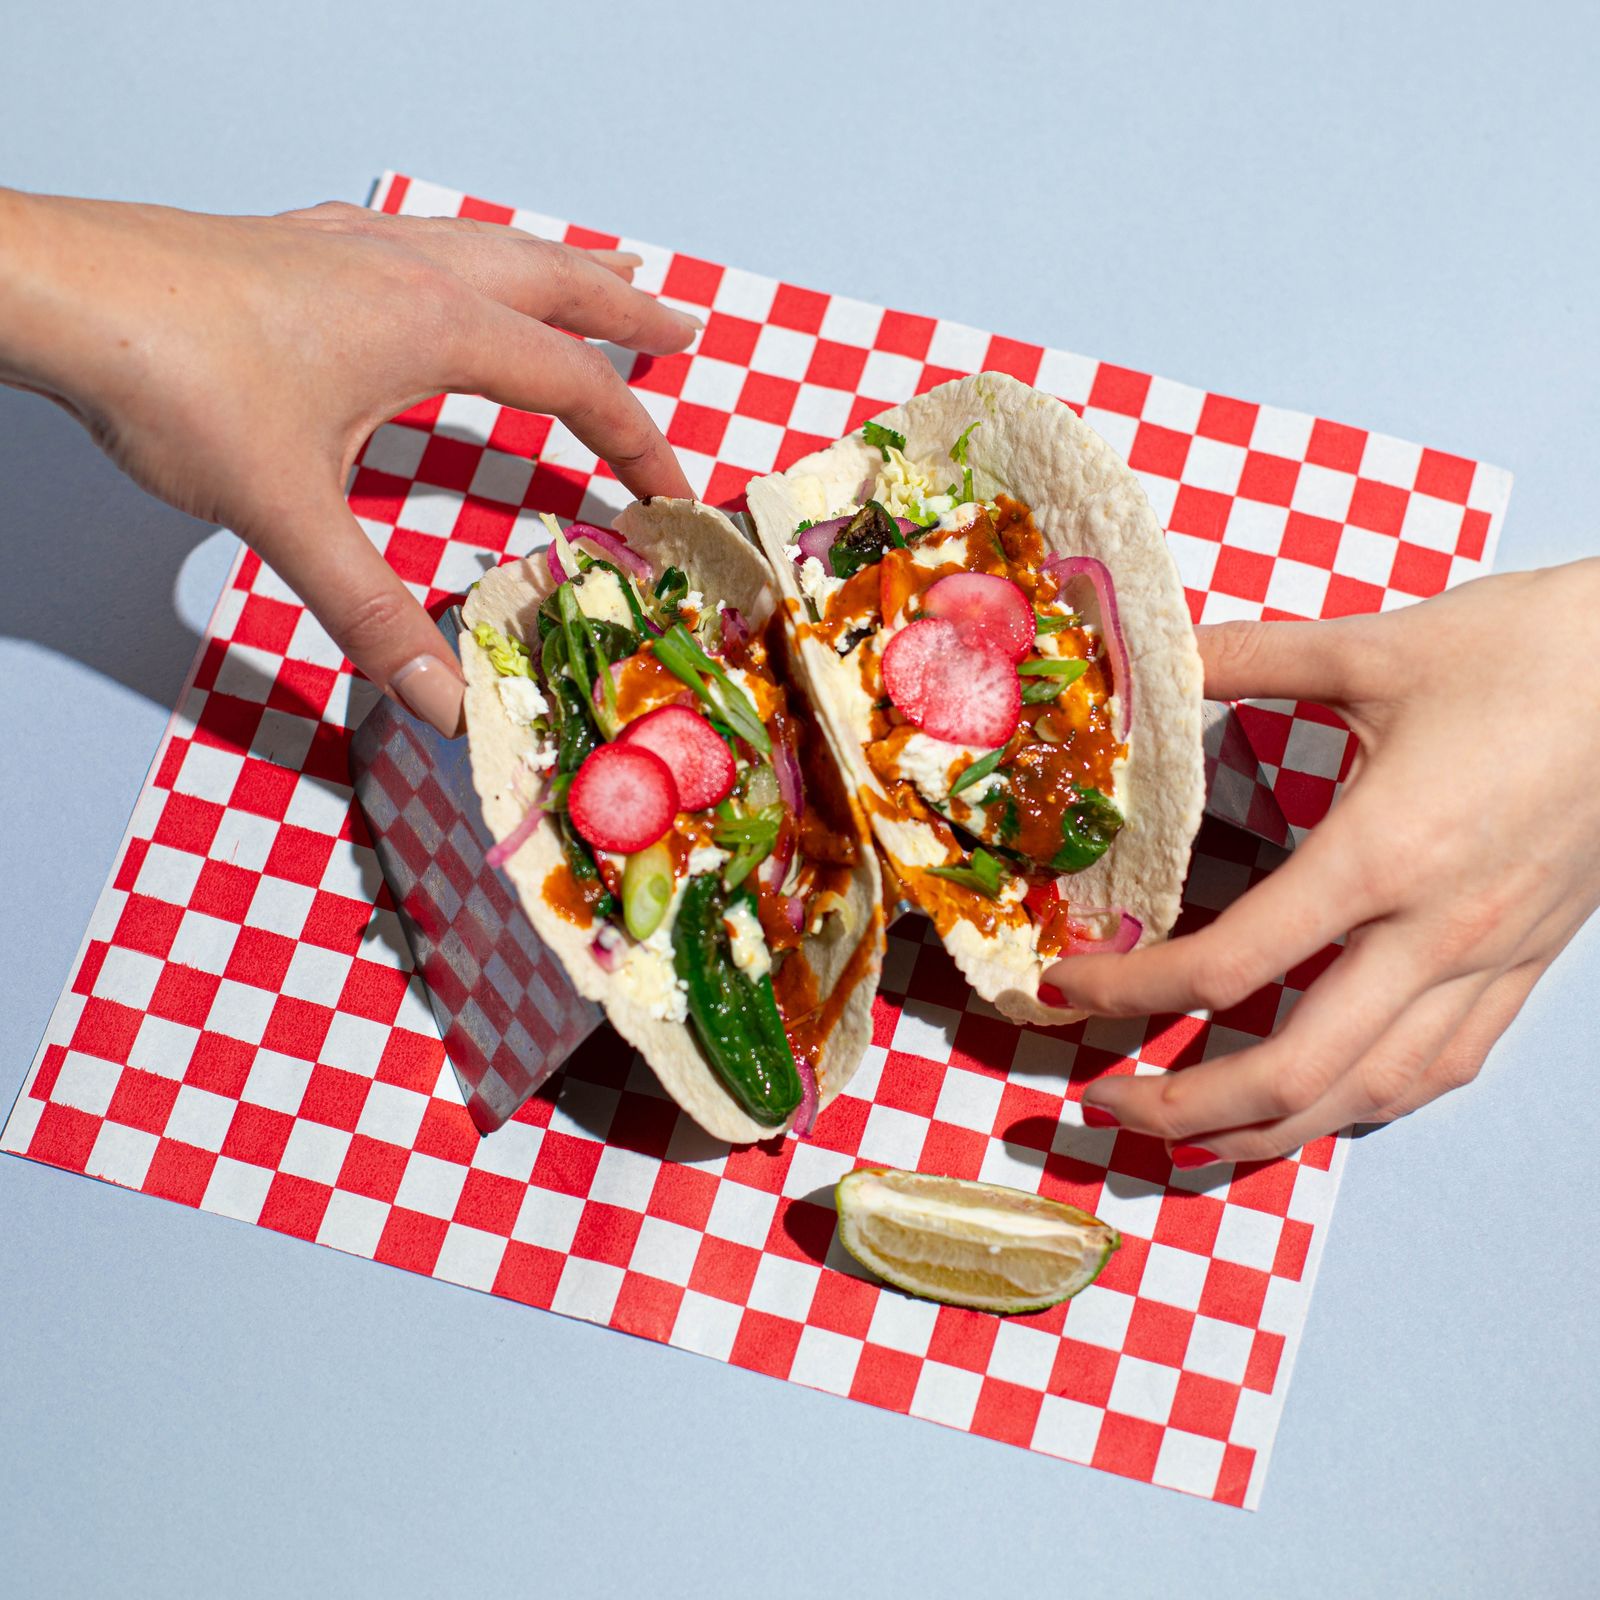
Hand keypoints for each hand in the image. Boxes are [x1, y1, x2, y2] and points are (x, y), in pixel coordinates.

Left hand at [0, 190, 699, 733]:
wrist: (58, 291)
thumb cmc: (171, 377)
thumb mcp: (290, 513)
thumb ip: (373, 611)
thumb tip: (441, 695)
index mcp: (432, 325)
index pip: (575, 384)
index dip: (639, 441)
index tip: (672, 489)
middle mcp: (406, 271)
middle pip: (553, 281)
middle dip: (625, 310)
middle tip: (677, 327)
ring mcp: (353, 248)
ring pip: (489, 245)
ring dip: (556, 269)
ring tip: (594, 284)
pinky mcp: (301, 246)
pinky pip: (419, 241)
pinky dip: (467, 259)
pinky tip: (440, 272)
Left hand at [1046, 561, 1599, 1165]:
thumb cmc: (1537, 651)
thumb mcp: (1375, 646)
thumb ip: (1248, 656)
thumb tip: (1154, 649)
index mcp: (1382, 855)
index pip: (1228, 966)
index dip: (1128, 990)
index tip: (1064, 984)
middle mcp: (1436, 934)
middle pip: (1292, 1070)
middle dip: (1181, 1107)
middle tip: (1101, 1103)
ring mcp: (1492, 963)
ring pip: (1370, 1095)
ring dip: (1268, 1130)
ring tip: (1189, 1136)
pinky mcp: (1530, 967)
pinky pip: (1441, 1068)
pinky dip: (1364, 1103)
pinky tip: (1319, 1103)